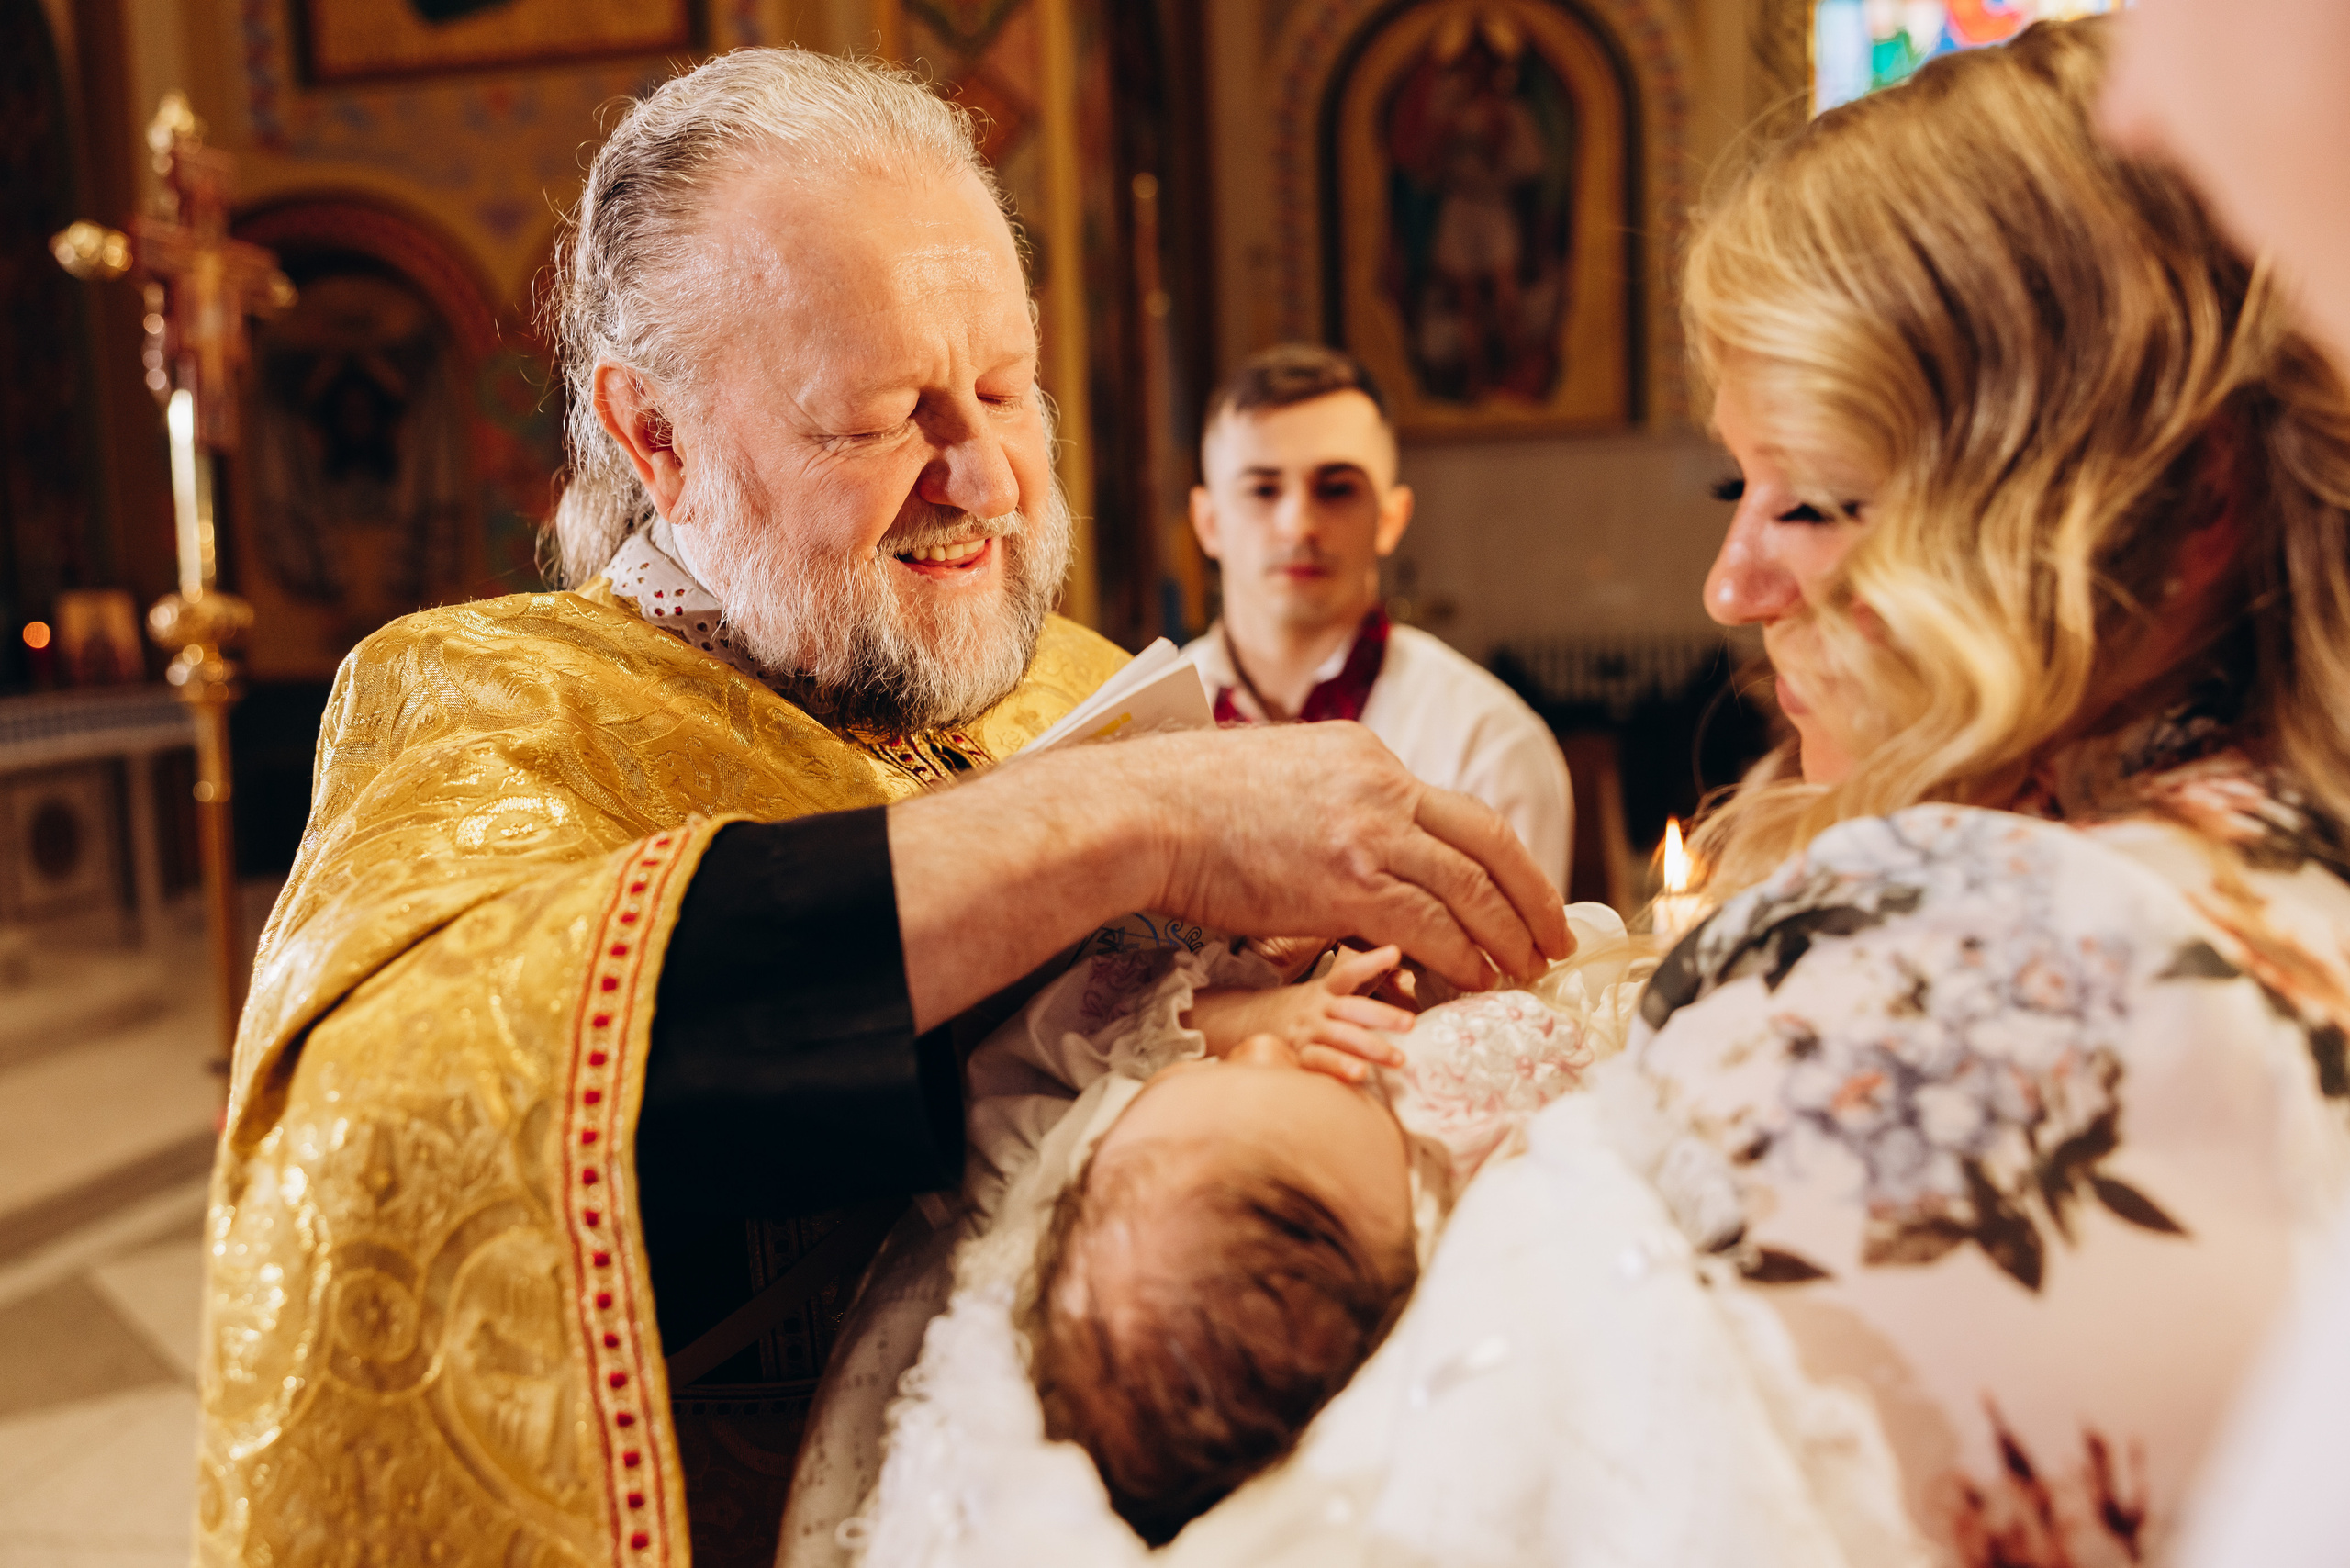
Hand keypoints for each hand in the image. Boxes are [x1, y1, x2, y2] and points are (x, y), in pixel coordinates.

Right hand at [888, 721, 1569, 1030]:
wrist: (1142, 814)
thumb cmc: (1185, 807)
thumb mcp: (1276, 779)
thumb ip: (1327, 805)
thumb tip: (1346, 848)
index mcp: (1364, 756)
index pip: (1454, 810)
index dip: (1500, 857)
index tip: (1519, 892)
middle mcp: (1379, 784)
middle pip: (1488, 840)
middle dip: (1530, 894)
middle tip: (1553, 936)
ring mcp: (1368, 830)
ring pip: (1471, 886)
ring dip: (1507, 935)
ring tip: (1525, 970)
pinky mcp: (1349, 879)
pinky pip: (1433, 923)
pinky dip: (1466, 954)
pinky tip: (1478, 978)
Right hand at [1187, 946, 1414, 1084]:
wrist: (1247, 1023)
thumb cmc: (1302, 1012)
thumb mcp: (1322, 994)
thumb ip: (1356, 988)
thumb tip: (1398, 969)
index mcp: (1324, 992)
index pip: (1348, 973)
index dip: (1370, 962)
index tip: (1395, 952)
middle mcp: (1317, 1010)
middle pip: (1352, 1009)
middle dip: (1383, 1016)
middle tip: (1410, 1023)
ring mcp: (1306, 1033)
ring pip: (1340, 1037)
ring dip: (1370, 1048)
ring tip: (1397, 1059)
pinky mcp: (1298, 1056)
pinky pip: (1320, 1062)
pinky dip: (1340, 1068)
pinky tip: (1360, 1075)